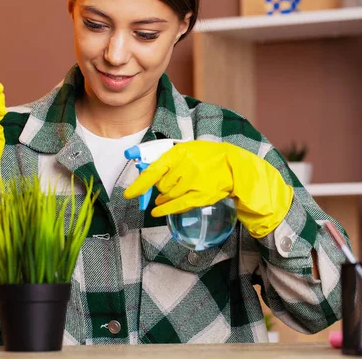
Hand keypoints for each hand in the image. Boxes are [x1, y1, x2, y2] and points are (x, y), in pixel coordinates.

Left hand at [124, 140, 293, 237]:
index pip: (153, 170)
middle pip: (160, 185)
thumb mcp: (186, 149)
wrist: (233, 166)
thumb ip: (166, 159)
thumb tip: (145, 172)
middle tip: (167, 184)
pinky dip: (164, 209)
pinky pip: (176, 206)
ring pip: (167, 196)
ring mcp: (193, 183)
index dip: (139, 184)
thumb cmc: (206, 156)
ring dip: (164, 196)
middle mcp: (185, 168)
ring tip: (173, 191)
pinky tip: (157, 210)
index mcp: (179, 153)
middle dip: (159, 187)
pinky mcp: (199, 196)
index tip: (129, 194)